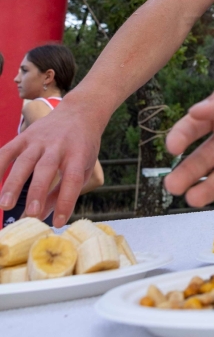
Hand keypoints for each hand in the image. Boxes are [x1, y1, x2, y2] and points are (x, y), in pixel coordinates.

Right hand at [0, 100, 102, 226]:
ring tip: (5, 205)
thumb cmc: (82, 147)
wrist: (79, 113)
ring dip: (13, 184)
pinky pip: (8, 150)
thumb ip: (64, 191)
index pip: (72, 179)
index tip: (58, 223)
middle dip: (37, 192)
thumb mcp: (83, 167)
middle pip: (46, 169)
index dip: (66, 202)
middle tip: (30, 214)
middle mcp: (58, 145)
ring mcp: (40, 139)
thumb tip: (44, 217)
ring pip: (24, 161)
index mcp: (78, 154)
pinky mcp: (25, 135)